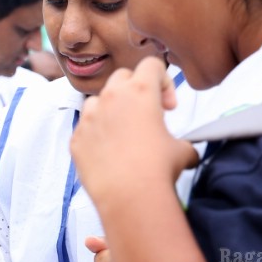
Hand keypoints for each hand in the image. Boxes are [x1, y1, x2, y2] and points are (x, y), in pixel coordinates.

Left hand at [69, 57, 197, 208]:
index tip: (168, 107)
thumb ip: (182, 142)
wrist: (129, 196)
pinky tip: (109, 154)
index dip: (164, 81)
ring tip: (123, 134)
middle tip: (146, 114)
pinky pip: (85, 127)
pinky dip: (96, 134)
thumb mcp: (182, 151)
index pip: (152, 65)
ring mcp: (89, 118)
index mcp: (141, 92)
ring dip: (111, 109)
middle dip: (135, 90)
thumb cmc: (158, 169)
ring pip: (98, 100)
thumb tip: (186, 153)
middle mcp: (112, 98)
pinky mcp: (76, 138)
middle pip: (122, 76)